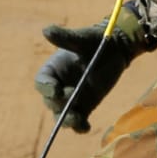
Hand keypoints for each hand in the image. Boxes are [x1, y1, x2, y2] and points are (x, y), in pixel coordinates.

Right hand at [32, 8, 144, 132]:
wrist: (114, 49)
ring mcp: (72, 98)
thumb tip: (46, 30)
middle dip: (59, 104)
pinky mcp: (85, 106)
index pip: (42, 83)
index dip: (46, 88)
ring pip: (62, 115)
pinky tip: (85, 127)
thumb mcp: (81, 39)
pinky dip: (80, 127)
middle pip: (51, 102)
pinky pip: (79, 121)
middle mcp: (59, 86)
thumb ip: (65, 38)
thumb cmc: (95, 40)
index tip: (56, 90)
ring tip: (77, 120)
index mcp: (52, 70)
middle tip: (73, 97)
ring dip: (67, 120)